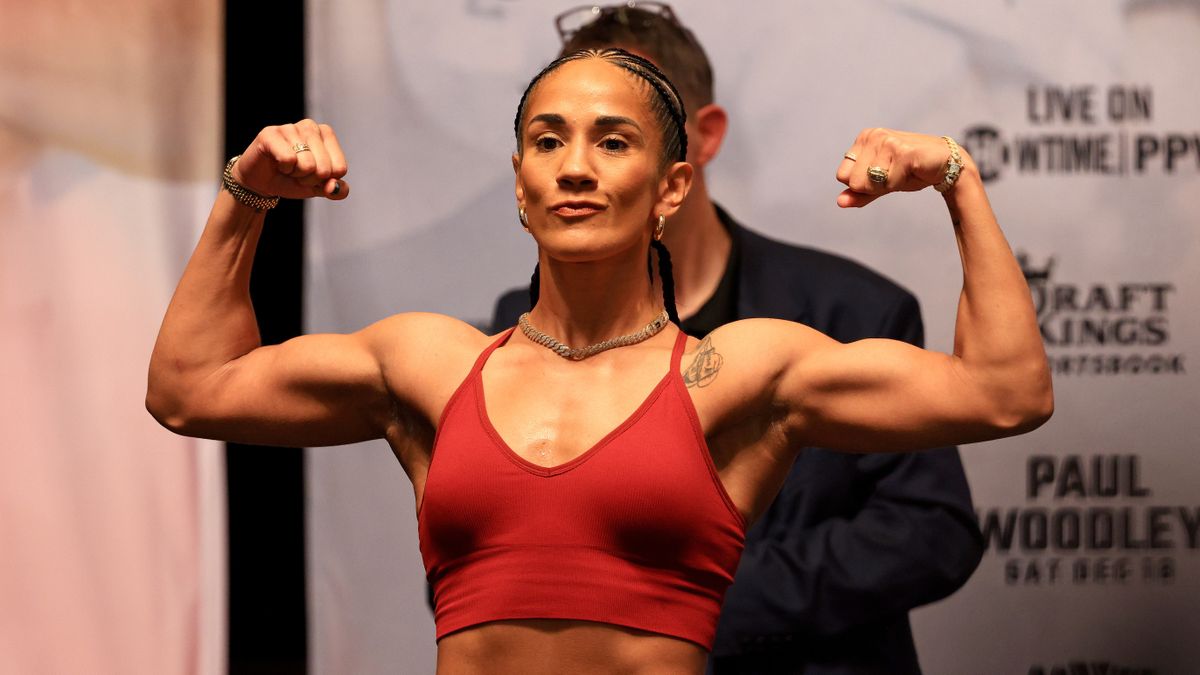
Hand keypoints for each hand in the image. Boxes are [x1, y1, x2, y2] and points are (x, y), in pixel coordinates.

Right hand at [231, 119, 348, 199]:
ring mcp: (290, 127)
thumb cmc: (292, 179)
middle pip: (324, 168)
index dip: (324, 180)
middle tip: (296, 172)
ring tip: (286, 166)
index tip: (311, 174)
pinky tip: (277, 162)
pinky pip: (289, 159)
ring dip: (296, 174)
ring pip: (307, 165)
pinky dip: (284, 168)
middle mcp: (311, 126)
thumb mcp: (319, 188)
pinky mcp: (271, 133)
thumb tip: (335, 186)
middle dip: (309, 179)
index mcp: (327, 135)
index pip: (339, 169)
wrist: (261, 182)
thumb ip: (337, 190)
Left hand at [835, 128, 962, 207]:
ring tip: (904, 171)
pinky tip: (912, 170)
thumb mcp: (881, 184)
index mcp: (863, 139)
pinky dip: (900, 183)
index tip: (884, 175)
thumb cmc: (911, 171)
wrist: (945, 164)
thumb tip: (839, 202)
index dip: (863, 184)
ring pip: (870, 183)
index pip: (843, 176)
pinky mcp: (902, 151)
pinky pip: (888, 182)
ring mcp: (886, 141)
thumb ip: (860, 193)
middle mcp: (872, 136)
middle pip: (854, 181)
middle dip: (875, 186)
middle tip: (895, 174)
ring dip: (889, 184)